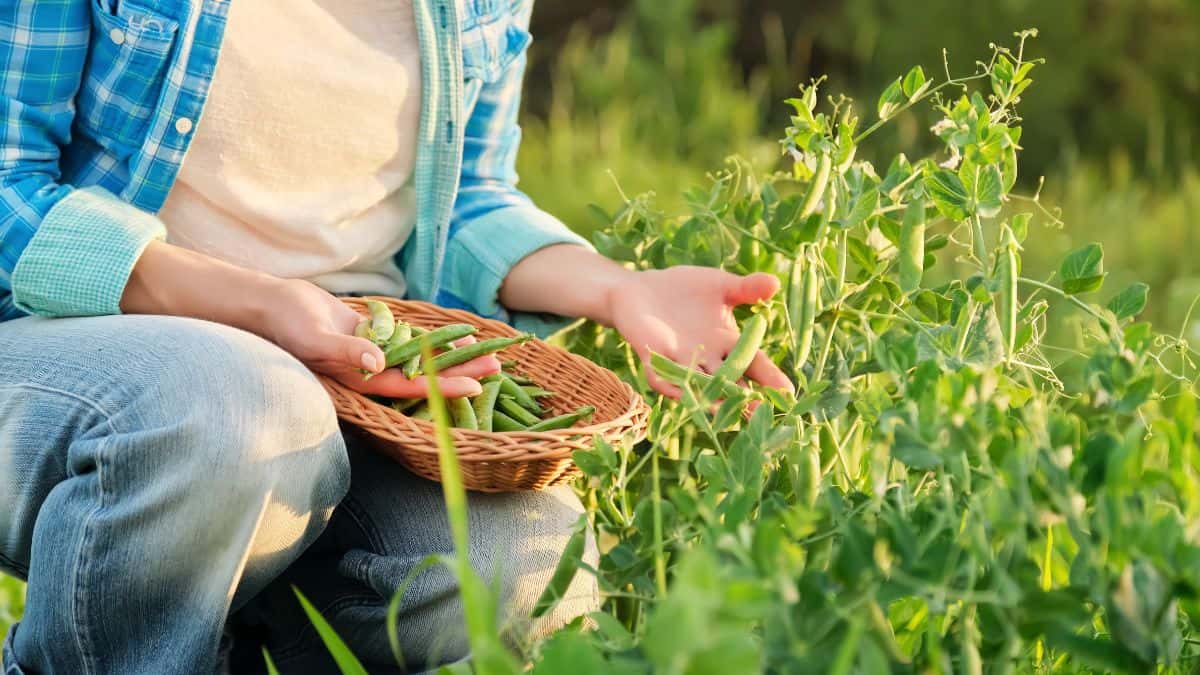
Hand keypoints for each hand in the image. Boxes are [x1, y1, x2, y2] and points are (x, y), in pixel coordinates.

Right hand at [258, 279, 497, 397]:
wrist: (271, 305)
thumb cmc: (287, 325)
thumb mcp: (314, 339)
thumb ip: (345, 352)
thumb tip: (376, 363)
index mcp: (359, 381)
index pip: (409, 387)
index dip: (442, 387)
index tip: (476, 387)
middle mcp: (371, 372)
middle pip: (424, 374)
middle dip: (460, 372)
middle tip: (497, 367)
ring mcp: (374, 354)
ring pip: (422, 357)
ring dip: (452, 356)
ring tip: (488, 354)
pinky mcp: (373, 335)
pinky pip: (411, 339)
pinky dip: (434, 338)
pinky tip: (460, 337)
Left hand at [604, 267, 792, 397]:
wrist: (642, 289)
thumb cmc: (685, 289)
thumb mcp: (721, 286)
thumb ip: (746, 288)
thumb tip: (775, 283)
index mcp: (728, 343)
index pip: (754, 363)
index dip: (770, 377)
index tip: (788, 391)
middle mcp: (706, 359)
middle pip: (729, 383)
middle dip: (743, 398)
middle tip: (760, 413)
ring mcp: (680, 361)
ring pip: (698, 385)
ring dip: (709, 397)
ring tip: (723, 410)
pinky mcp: (653, 357)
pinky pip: (662, 375)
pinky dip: (670, 383)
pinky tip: (678, 393)